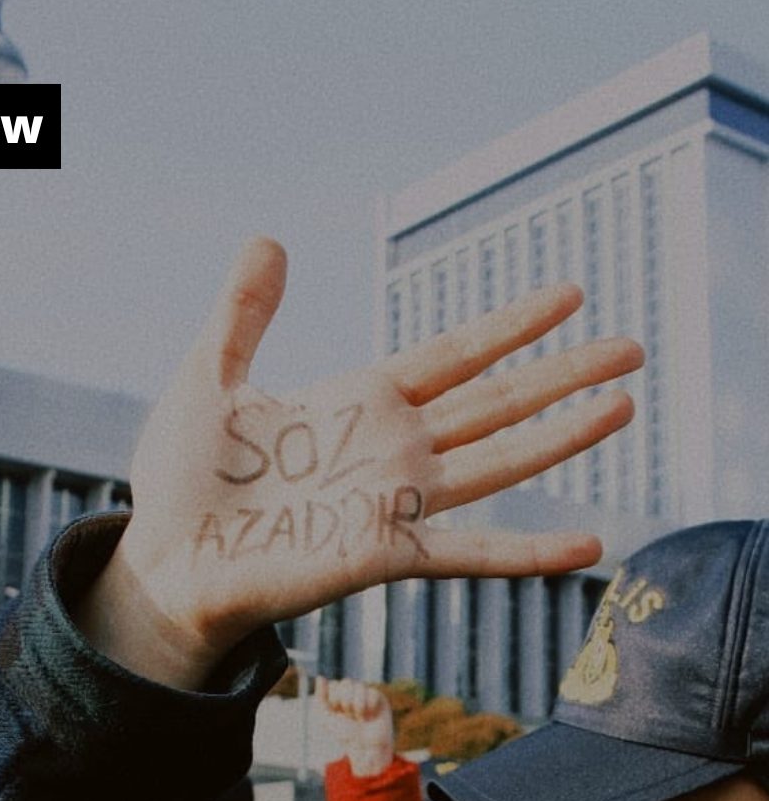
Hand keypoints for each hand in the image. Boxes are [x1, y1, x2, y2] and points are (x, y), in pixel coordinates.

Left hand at [79, 236, 641, 686]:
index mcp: (357, 400)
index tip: (567, 294)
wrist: (168, 560)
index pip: (452, 354)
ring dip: (561, 434)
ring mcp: (394, 500)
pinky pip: (469, 551)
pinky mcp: (385, 553)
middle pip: (494, 400)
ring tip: (624, 403)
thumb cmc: (184, 480)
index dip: (509, 325)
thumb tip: (269, 239)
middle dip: (563, 372)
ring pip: (498, 459)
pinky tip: (586, 547)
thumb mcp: (208, 376)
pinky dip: (527, 552)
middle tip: (633, 345)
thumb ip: (244, 314)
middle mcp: (391, 447)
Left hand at [316, 676, 394, 776]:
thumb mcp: (325, 718)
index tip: (336, 712)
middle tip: (349, 715)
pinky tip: (370, 715)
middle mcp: (351, 693)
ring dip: (357, 705)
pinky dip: (369, 707)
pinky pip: (372, 693)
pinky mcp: (378, 697)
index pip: (334, 685)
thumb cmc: (344, 734)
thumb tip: (320, 677)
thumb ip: (320, 698)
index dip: (334, 699)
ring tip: (360, 717)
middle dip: (345, 701)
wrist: (365, 747)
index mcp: (337, 696)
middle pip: (346, 683)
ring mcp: (365, 693)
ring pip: (359, 686)